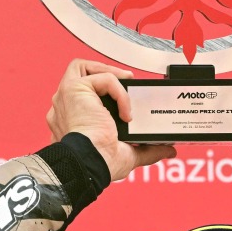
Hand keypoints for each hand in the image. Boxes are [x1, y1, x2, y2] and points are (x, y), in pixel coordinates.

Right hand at [46, 59, 175, 181]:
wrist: (91, 163)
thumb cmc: (100, 163)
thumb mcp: (127, 155)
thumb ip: (146, 150)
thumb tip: (167, 150)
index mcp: (70, 120)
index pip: (82, 97)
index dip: (102, 93)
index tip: (122, 101)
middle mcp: (64, 107)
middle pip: (77, 74)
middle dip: (103, 72)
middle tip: (125, 83)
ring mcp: (66, 97)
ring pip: (82, 67)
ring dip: (108, 71)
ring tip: (128, 84)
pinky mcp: (74, 89)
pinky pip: (103, 79)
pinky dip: (120, 92)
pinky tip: (126, 111)